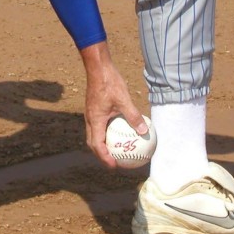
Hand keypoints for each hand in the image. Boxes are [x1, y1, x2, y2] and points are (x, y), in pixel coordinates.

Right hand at [79, 41, 144, 167]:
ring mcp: (90, 114)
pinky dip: (105, 134)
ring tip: (115, 151)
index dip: (104, 157)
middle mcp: (90, 119)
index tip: (114, 165)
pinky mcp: (93, 109)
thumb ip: (132, 116)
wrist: (97, 68)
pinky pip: (98, 126)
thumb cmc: (109, 82)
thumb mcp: (124, 100)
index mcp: (95, 120)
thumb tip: (143, 131)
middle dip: (101, 155)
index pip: (97, 144)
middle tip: (114, 162)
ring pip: (94, 134)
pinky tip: (118, 131)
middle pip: (93, 142)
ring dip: (102, 145)